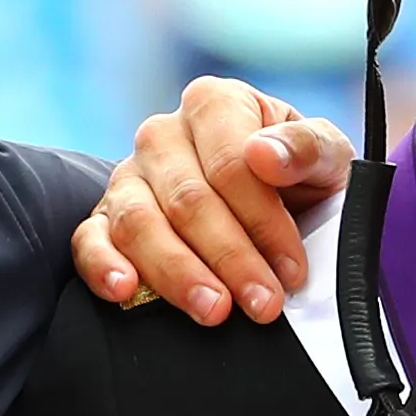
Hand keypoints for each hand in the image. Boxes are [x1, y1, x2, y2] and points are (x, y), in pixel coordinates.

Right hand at [71, 79, 354, 326]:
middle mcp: (162, 134)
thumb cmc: (301, 177)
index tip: (291, 269)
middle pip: (187, 200)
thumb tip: (264, 155)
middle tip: (263, 305)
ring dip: (177, 273)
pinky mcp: (105, 218)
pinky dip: (103, 267)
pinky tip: (124, 291)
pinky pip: (89, 240)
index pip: (230, 165)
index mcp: (214, 104)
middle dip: (230, 258)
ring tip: (213, 310)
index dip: (263, 222)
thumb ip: (307, 148)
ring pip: (138, 223)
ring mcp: (128, 176)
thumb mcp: (326, 158)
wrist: (281, 204)